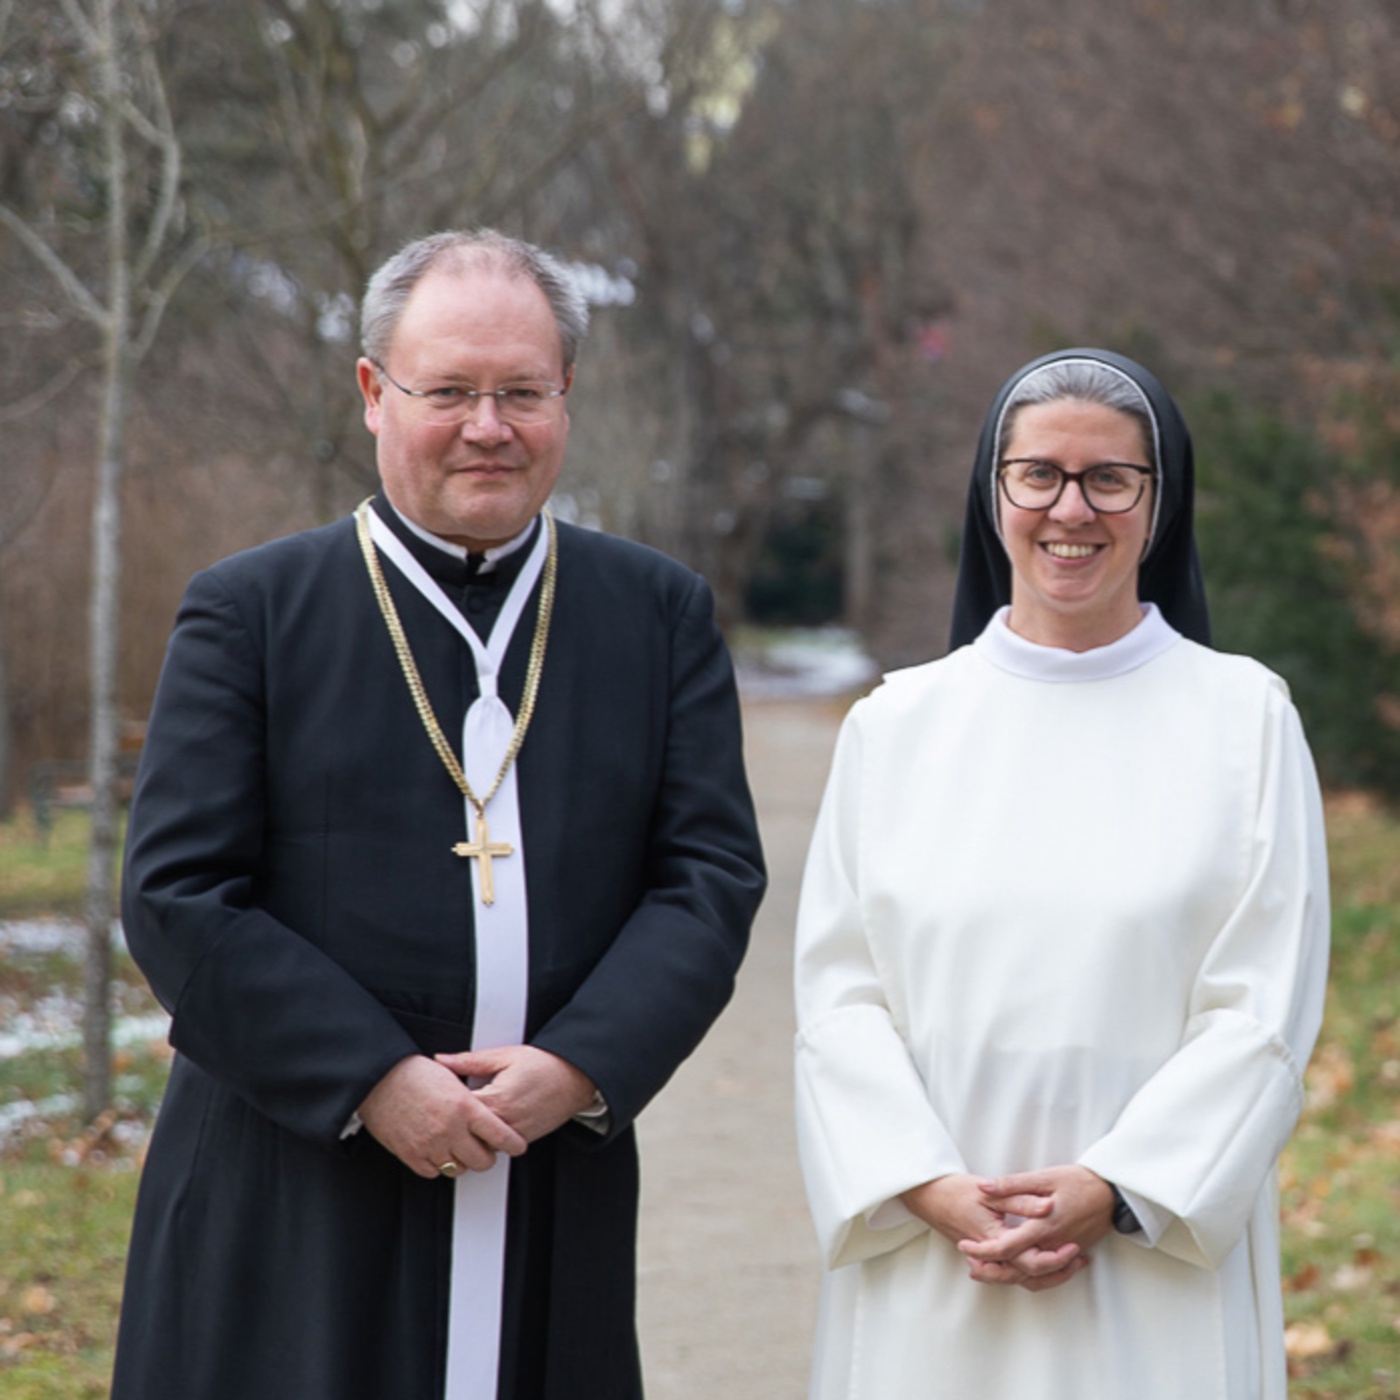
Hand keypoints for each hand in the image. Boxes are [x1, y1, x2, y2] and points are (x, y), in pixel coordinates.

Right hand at [358, 1054, 527, 1178]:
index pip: (500, 1134)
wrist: (380, 1078)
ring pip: (458, 1169)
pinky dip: (438, 1165)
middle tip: (485, 1149)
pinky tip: (439, 1152)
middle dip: (487, 1156)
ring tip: (460, 1149)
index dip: (513, 1143)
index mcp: (465, 1107)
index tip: (518, 1145)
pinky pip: (433, 1172)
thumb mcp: (453, 1077)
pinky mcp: (411, 1154)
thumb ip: (471, 1098)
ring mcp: (430, 1144)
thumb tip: (488, 1111)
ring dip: (462, 1161)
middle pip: (482, 1160)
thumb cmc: (414, 1072)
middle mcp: (450, 1129)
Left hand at [435, 1045, 598, 1142]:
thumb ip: (469, 1061)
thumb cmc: (543, 1064)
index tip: (433, 1098)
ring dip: (470, 1134)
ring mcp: (514, 1134)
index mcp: (496, 1099)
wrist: (576, 1078)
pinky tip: (482, 1124)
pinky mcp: (523, 1139)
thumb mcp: (504, 1056)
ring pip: (480, 1144)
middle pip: (465, 1133)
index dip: (443, 1105)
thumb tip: (441, 1060)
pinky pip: (497, 1145)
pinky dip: (487, 1137)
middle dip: (453, 1124)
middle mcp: (504, 1122)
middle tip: (439, 1113)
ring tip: (460, 1120)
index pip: (457, 1112)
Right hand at [901, 1174, 1078, 1289]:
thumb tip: (1048, 1207)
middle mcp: (993, 1256)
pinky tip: (1045, 1258)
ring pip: (1022, 1278)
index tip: (1075, 1247)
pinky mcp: (988, 1255)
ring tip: (1071, 1263)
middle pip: (1030, 1276)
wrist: (930, 1197)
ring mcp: (989, 1258)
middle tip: (1080, 1258)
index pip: (1031, 1260)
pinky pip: (1012, 1271)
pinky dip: (1031, 1270)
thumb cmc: (958, 1191)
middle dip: (1058, 1271)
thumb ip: (1020, 1200)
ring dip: (1048, 1275)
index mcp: (995, 1240)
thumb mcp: (990, 1192)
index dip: (1056, 1258)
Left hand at [956, 1166, 1114, 1289]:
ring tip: (987, 1268)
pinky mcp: (1069, 1254)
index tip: (964, 1245)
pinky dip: (1029, 1275)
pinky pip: (1047, 1273)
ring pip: (1032, 1276)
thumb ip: (1011, 1184)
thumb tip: (983, 1187)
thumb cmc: (1078, 1182)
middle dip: (991, 1272)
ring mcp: (1062, 1253)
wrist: (1113, 1194)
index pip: (1007, 1247)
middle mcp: (1052, 1246)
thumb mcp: (1044, 1177)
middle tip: (970, 1264)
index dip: (983, 1250)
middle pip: (1017, 1271)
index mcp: (1043, 1227)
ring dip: (1008, 1276)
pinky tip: (1016, 1266)